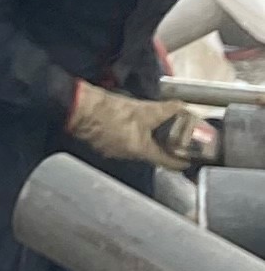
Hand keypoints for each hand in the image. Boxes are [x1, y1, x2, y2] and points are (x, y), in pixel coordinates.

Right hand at [68, 83, 220, 167]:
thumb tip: (181, 106)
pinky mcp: (103, 143)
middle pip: (153, 155)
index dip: (182, 161)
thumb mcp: (142, 108)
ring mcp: (114, 151)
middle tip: (174, 136)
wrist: (79, 107)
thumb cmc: (108, 110)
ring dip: (146, 141)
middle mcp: (128, 155)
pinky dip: (131, 136)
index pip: (169, 163)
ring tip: (153, 128)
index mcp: (141, 150)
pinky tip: (130, 125)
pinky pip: (123, 143)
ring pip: (138, 148)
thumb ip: (164, 109)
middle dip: (164, 146)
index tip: (191, 158)